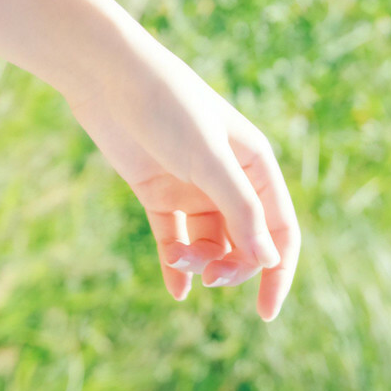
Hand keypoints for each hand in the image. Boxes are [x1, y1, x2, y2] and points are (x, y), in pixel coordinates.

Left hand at [64, 35, 299, 319]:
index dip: (278, 271)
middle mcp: (228, 177)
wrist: (111, 78)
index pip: (279, 228)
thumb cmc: (168, 108)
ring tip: (181, 263)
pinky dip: (176, 266)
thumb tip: (269, 260)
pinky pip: (175, 238)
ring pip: (209, 243)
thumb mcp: (208, 159)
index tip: (265, 312)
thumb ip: (239, 208)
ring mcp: (192, 186)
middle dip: (233, 267)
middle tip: (211, 278)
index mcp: (255, 164)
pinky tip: (175, 290)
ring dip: (200, 262)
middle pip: (245, 241)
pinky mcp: (158, 191)